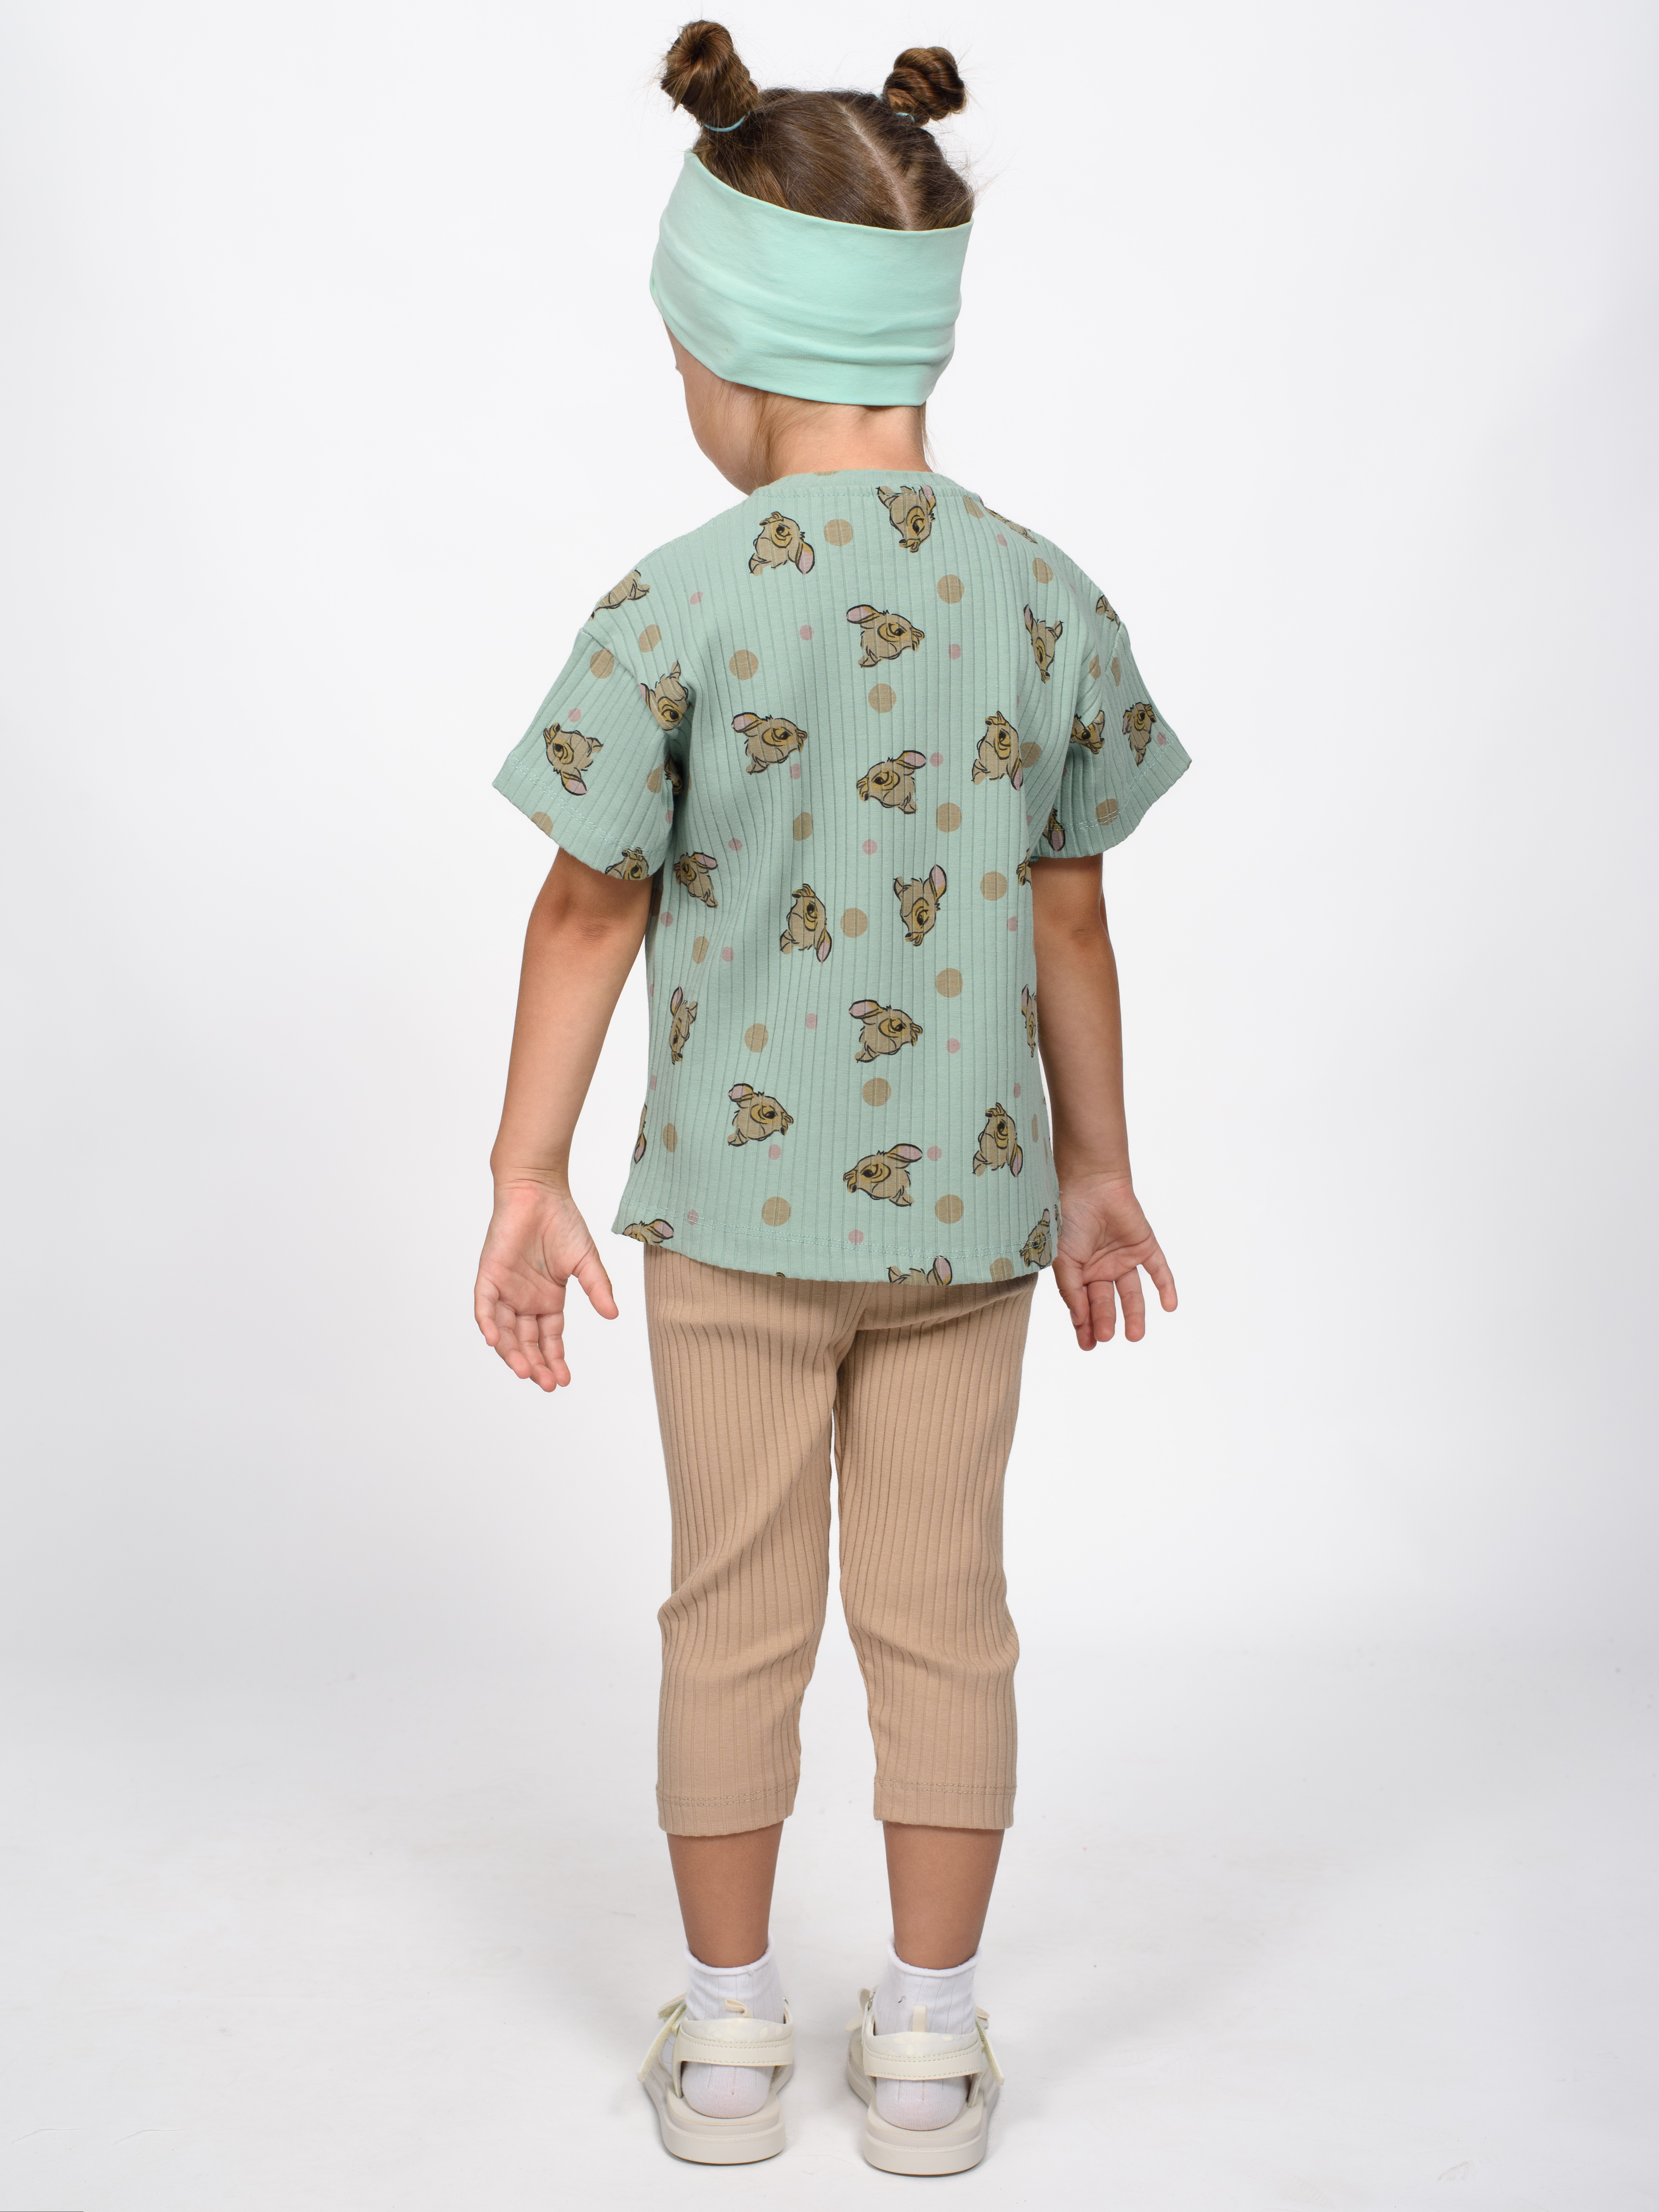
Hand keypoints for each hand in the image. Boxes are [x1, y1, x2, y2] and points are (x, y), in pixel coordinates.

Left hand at [473, 1179, 618, 1390]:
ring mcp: (505, 1289)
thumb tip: (613, 1315)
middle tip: (545, 1383)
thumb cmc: (562, 1221)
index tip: (563, 1380)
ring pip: (505, 1331)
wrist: (539, 1191)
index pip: (549, 1339)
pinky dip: (488, 1324)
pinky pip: (484, 1306)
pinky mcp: (489, 1275)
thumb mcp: (586, 1261)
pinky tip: (496, 1342)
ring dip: (513, 1353)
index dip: (555, 1360)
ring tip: (526, 1372)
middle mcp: (524, 1300)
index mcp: (548, 1299)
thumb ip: (597, 1288)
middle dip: (535, 1364)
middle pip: (526, 1342)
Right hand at [1052, 1176, 1176, 1349]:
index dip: (1085, 1325)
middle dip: (1105, 1320)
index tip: (1088, 1345)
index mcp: (1080, 1272)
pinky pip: (1159, 1270)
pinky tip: (1170, 1306)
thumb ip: (1071, 1290)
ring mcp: (1124, 1258)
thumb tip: (1079, 1320)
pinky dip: (1165, 1287)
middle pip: (1107, 1302)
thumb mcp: (1062, 1259)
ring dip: (1135, 1314)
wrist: (1090, 1184)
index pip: (1084, 1306)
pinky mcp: (1145, 1246)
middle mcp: (1103, 1268)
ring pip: (1133, 1293)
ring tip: (1135, 1336)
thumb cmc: (1068, 1217)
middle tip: (1106, 1336)